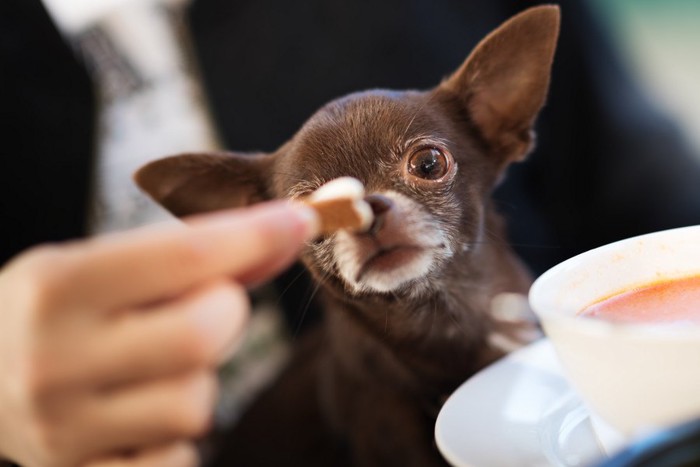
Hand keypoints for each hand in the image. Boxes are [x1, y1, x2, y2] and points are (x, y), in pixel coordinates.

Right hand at [0, 201, 317, 466]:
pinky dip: (178, 434)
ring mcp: (64, 431)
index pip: (185, 256)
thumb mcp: (102, 267)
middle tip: (204, 307)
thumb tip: (288, 231)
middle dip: (226, 313)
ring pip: (195, 403)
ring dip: (198, 378)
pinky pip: (179, 459)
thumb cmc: (61, 312)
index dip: (256, 235)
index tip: (301, 220)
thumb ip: (193, 254)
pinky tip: (142, 414)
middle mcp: (53, 359)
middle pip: (203, 335)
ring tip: (156, 367)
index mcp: (58, 285)